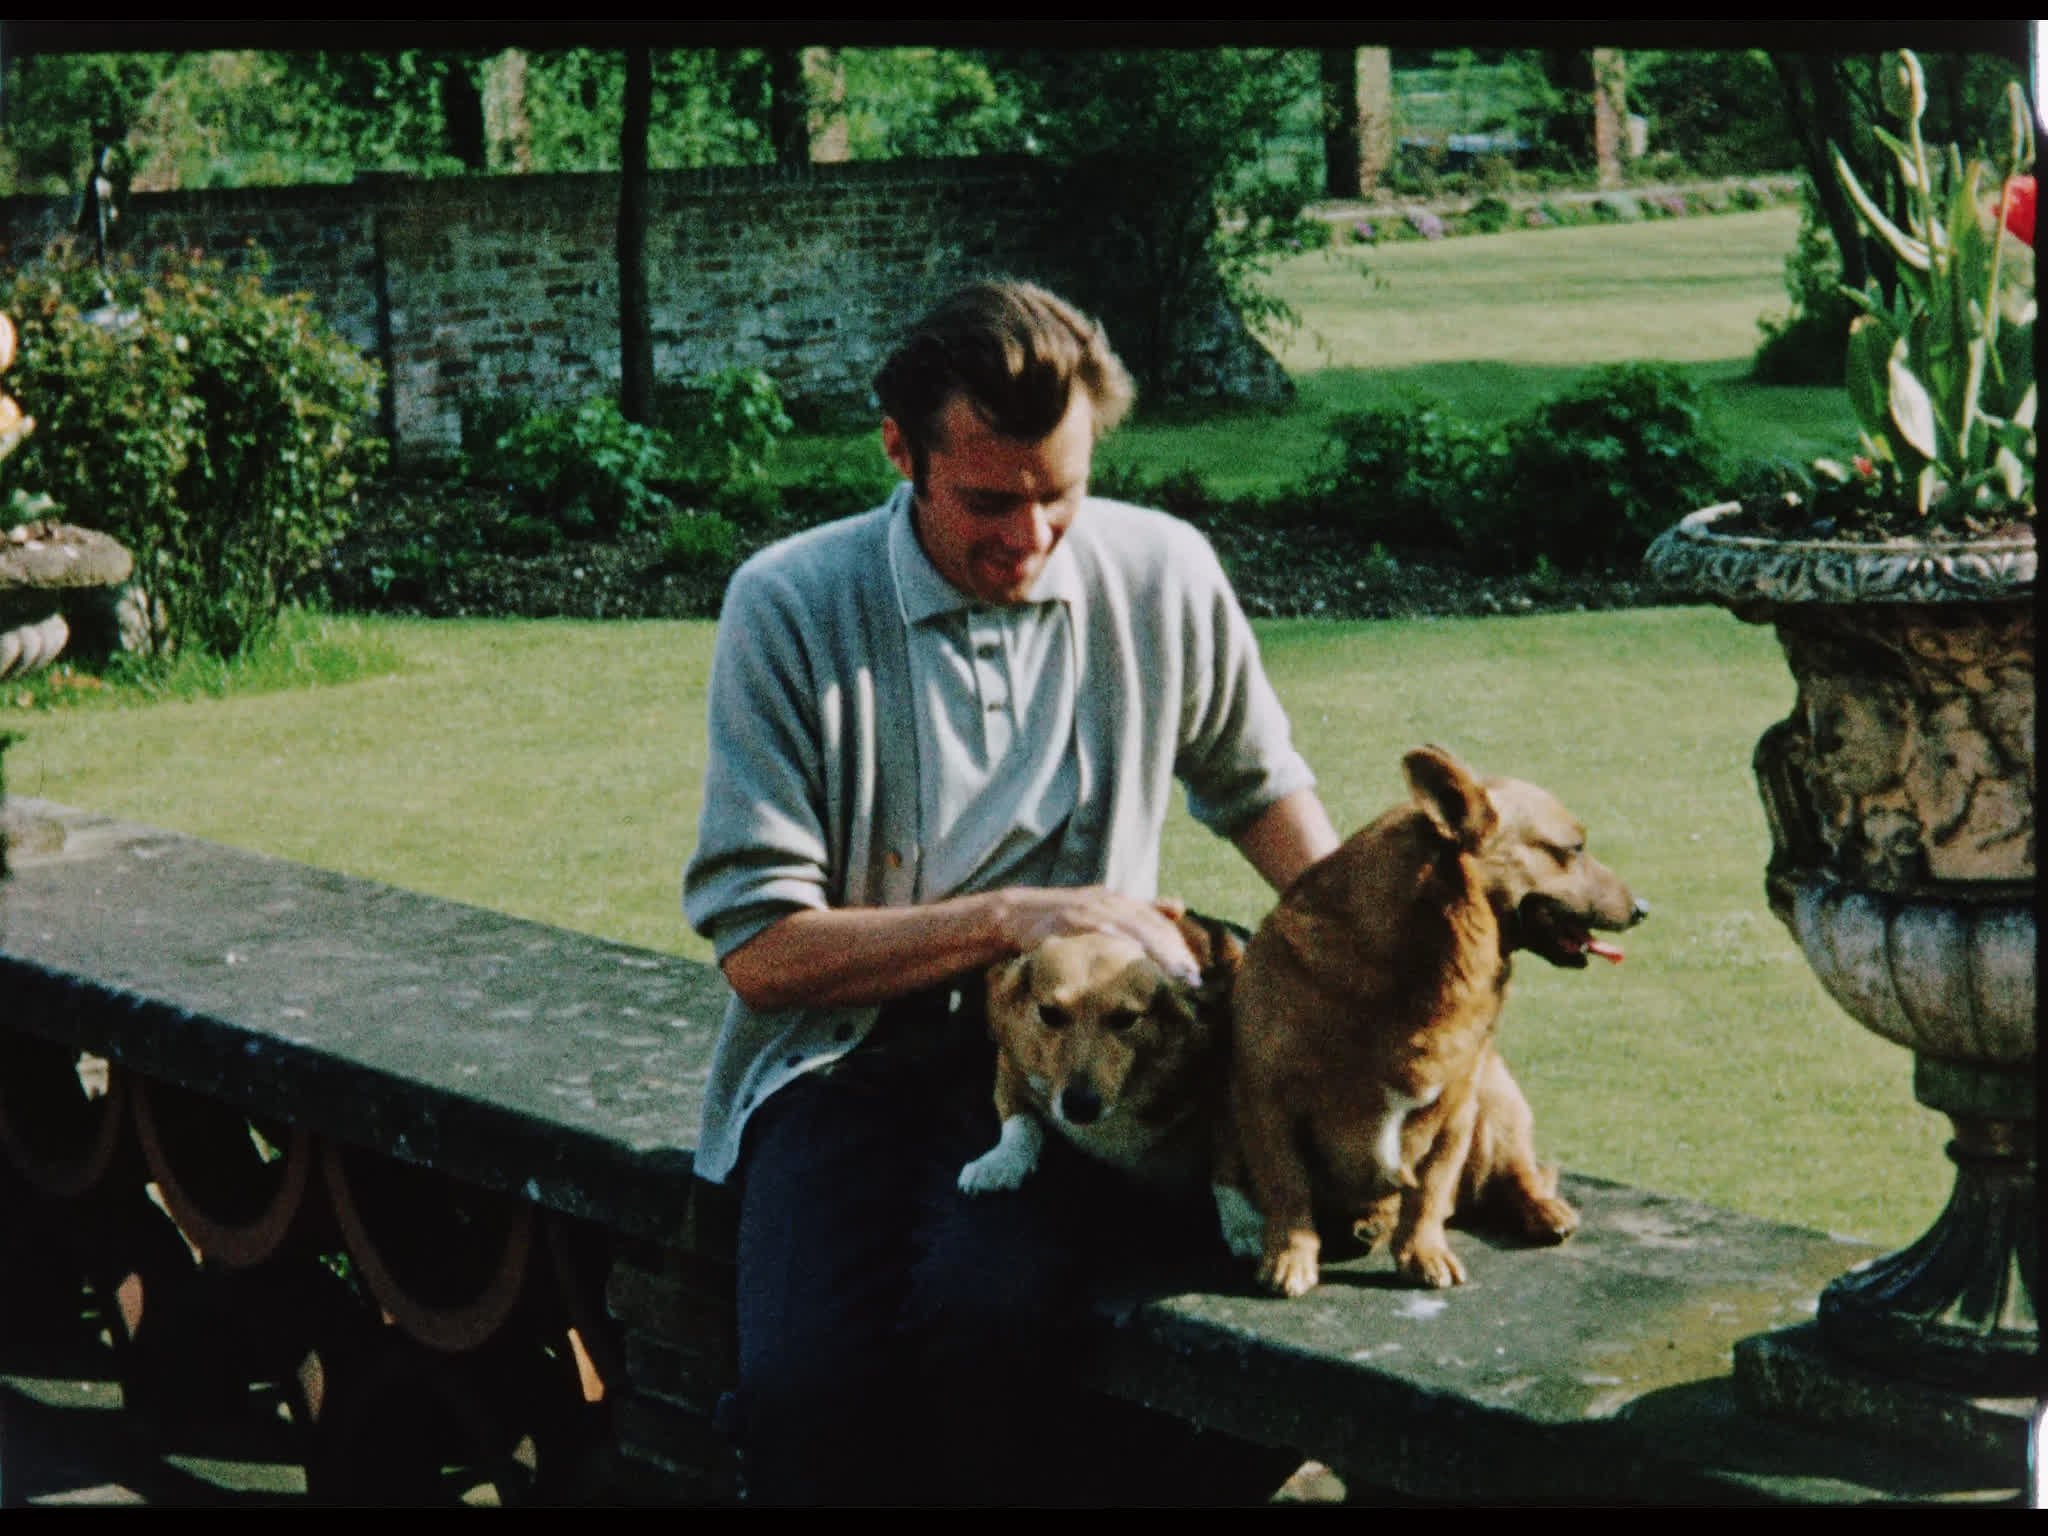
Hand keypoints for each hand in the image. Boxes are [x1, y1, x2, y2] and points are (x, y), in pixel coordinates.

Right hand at [991, 885, 1200, 983]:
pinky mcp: (1068, 920)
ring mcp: (1088, 910)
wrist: (1018, 913)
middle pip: (1150, 928)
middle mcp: (1109, 901)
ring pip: (1129, 930)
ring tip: (1169, 978)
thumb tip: (1179, 908)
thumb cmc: (1064, 918)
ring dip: (1152, 953)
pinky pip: (1095, 931)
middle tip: (1189, 983)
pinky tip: (1128, 957)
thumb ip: (1142, 909)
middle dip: (1172, 956)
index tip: (1194, 975)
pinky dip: (1113, 941)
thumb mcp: (1105, 908)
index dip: (1179, 948)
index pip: (1159, 924)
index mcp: (1120, 901)